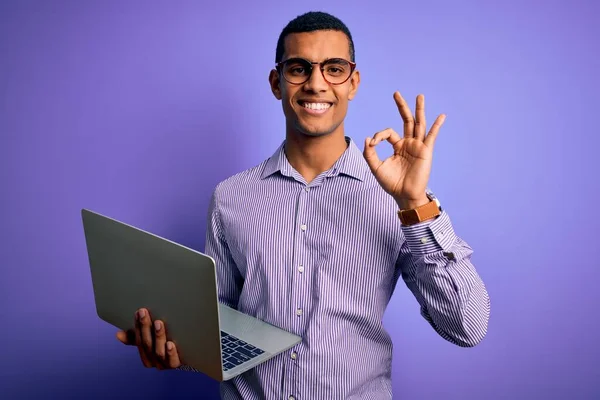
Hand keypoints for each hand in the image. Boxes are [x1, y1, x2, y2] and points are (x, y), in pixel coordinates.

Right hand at [116, 308, 181, 368]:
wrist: (188, 354)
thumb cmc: (165, 344)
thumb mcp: (151, 339)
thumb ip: (135, 337)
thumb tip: (118, 334)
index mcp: (145, 355)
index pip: (138, 340)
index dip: (137, 326)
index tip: (139, 312)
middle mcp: (153, 361)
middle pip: (147, 344)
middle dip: (145, 327)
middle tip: (145, 313)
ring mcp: (165, 364)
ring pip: (158, 352)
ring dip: (158, 337)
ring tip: (159, 323)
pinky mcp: (177, 364)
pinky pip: (172, 361)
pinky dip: (170, 353)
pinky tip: (170, 344)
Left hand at [363, 91, 445, 209]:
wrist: (404, 195)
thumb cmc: (391, 183)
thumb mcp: (376, 167)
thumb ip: (369, 153)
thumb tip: (368, 138)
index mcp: (397, 146)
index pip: (388, 133)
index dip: (379, 135)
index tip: (373, 143)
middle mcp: (408, 144)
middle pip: (406, 121)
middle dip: (401, 106)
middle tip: (396, 93)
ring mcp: (418, 146)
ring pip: (418, 124)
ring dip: (419, 110)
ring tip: (419, 96)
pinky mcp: (426, 151)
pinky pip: (431, 136)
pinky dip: (436, 126)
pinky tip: (441, 116)